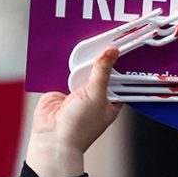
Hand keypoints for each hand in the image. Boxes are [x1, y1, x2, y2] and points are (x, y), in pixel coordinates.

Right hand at [24, 48, 121, 176]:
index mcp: (111, 101)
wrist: (52, 138)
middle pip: (100, 71)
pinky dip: (64, 65)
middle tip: (104, 39)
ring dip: (81, 61)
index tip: (125, 45)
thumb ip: (102, 72)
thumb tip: (111, 52)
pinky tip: (67, 52)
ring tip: (86, 41)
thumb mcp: (96, 95)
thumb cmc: (80, 126)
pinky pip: (64, 72)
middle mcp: (96, 96)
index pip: (121, 77)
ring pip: (82, 70)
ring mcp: (78, 93)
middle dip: (100, 58)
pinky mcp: (61, 90)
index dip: (122, 63)